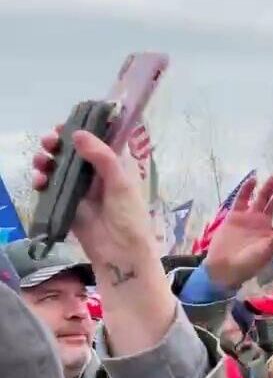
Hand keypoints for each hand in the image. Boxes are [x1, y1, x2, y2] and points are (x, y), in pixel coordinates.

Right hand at [32, 128, 152, 261]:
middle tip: (49, 141)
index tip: (66, 124)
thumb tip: (78, 133)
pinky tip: (39, 181)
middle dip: (58, 143)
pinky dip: (42, 181)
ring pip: (58, 167)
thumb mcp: (120, 184)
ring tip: (41, 161)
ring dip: (46, 160)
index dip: (81, 130)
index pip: (96, 140)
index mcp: (114, 166)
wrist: (120, 252)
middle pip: (72, 151)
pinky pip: (50, 187)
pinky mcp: (67, 203)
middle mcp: (96, 174)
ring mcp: (80, 189)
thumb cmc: (128, 217)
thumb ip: (102, 158)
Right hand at [204, 174, 272, 288]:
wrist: (223, 269)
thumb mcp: (263, 255)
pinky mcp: (235, 215)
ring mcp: (250, 217)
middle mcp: (264, 221)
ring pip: (261, 198)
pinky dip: (247, 189)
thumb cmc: (247, 265)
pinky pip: (242, 199)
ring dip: (268, 187)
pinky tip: (253, 179)